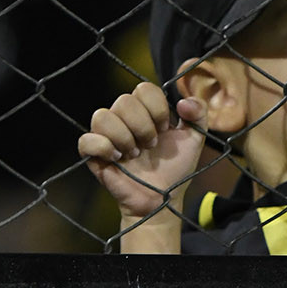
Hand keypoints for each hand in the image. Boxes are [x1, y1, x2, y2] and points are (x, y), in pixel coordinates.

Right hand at [78, 82, 206, 221]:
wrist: (162, 198)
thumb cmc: (175, 168)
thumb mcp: (195, 139)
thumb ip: (199, 113)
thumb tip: (182, 101)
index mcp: (146, 110)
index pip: (144, 89)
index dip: (157, 108)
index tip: (165, 130)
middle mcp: (124, 118)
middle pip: (124, 101)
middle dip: (143, 126)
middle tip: (151, 145)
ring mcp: (106, 135)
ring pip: (102, 116)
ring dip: (124, 137)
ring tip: (135, 154)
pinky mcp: (93, 154)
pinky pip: (86, 140)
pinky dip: (104, 148)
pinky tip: (118, 159)